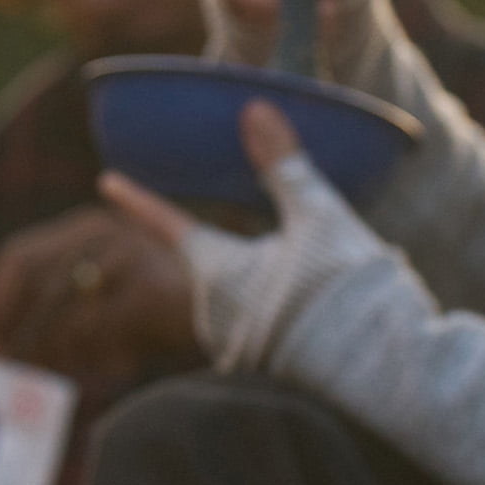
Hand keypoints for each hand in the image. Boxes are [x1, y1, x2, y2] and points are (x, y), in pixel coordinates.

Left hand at [0, 205, 197, 385]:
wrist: (246, 310)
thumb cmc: (177, 309)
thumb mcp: (116, 297)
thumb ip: (66, 310)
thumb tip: (1, 342)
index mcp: (89, 226)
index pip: (18, 258)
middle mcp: (102, 233)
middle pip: (29, 283)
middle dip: (7, 328)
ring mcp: (125, 258)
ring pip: (57, 314)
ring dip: (41, 353)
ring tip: (38, 381)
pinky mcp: (144, 292)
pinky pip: (92, 334)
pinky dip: (82, 360)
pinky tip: (84, 377)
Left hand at [101, 99, 389, 373]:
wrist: (377, 374)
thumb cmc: (342, 288)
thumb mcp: (317, 216)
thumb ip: (283, 166)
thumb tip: (254, 107)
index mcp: (216, 271)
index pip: (168, 224)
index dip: (139, 200)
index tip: (106, 181)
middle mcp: (214, 316)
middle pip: (221, 265)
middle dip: (251, 253)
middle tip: (307, 254)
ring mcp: (237, 352)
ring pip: (249, 300)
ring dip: (276, 287)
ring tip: (331, 291)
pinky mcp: (267, 377)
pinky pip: (267, 332)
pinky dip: (289, 316)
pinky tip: (329, 321)